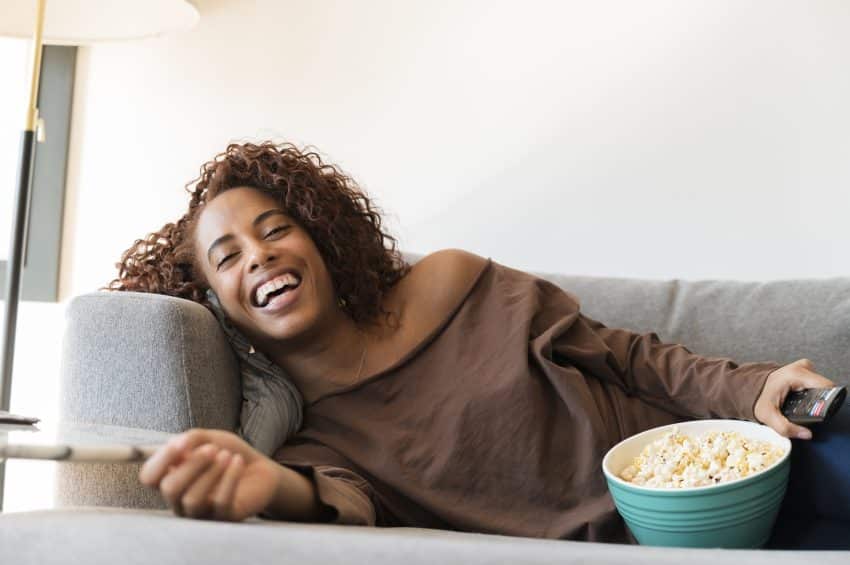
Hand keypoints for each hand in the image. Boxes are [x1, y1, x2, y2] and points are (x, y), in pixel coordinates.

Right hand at [139, 428, 281, 520]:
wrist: (261, 469)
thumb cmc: (228, 453)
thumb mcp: (210, 438)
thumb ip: (191, 438)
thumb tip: (178, 445)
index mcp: (171, 478)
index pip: (149, 477)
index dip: (161, 460)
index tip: (183, 443)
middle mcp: (180, 500)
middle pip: (170, 489)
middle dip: (192, 465)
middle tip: (213, 448)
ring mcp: (201, 513)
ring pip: (192, 500)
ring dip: (211, 472)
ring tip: (227, 454)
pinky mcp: (223, 518)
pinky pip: (219, 503)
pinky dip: (229, 478)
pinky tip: (237, 461)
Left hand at [754, 358, 835, 439]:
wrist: (748, 388)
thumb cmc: (757, 399)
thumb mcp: (768, 416)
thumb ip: (785, 428)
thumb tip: (806, 434)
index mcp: (796, 375)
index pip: (826, 387)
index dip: (826, 401)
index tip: (819, 410)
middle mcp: (801, 368)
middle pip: (825, 387)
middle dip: (819, 400)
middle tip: (805, 408)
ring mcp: (802, 367)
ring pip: (821, 385)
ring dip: (815, 396)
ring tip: (801, 403)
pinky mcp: (802, 370)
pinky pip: (815, 382)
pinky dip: (810, 391)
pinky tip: (801, 398)